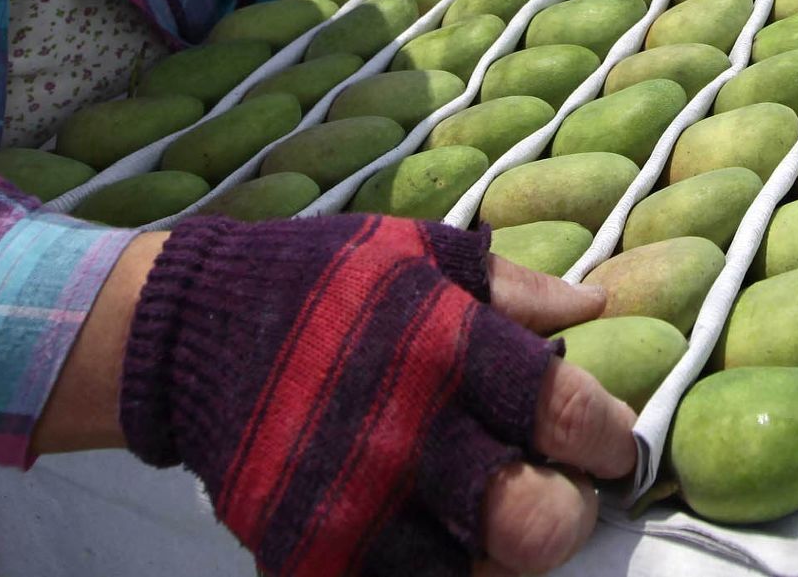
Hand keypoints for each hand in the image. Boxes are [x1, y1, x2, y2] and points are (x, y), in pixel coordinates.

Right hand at [117, 214, 631, 576]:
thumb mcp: (418, 253)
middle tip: (557, 489)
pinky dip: (433, 571)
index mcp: (445, 350)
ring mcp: (354, 510)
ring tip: (491, 516)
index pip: (569, 416)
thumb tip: (595, 307)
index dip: (609, 437)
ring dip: (500, 554)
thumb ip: (513, 287)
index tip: (607, 439)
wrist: (188, 330)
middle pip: (535, 525)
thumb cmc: (320, 281)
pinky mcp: (310, 554)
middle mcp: (406, 437)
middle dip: (568, 513)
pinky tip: (434, 537)